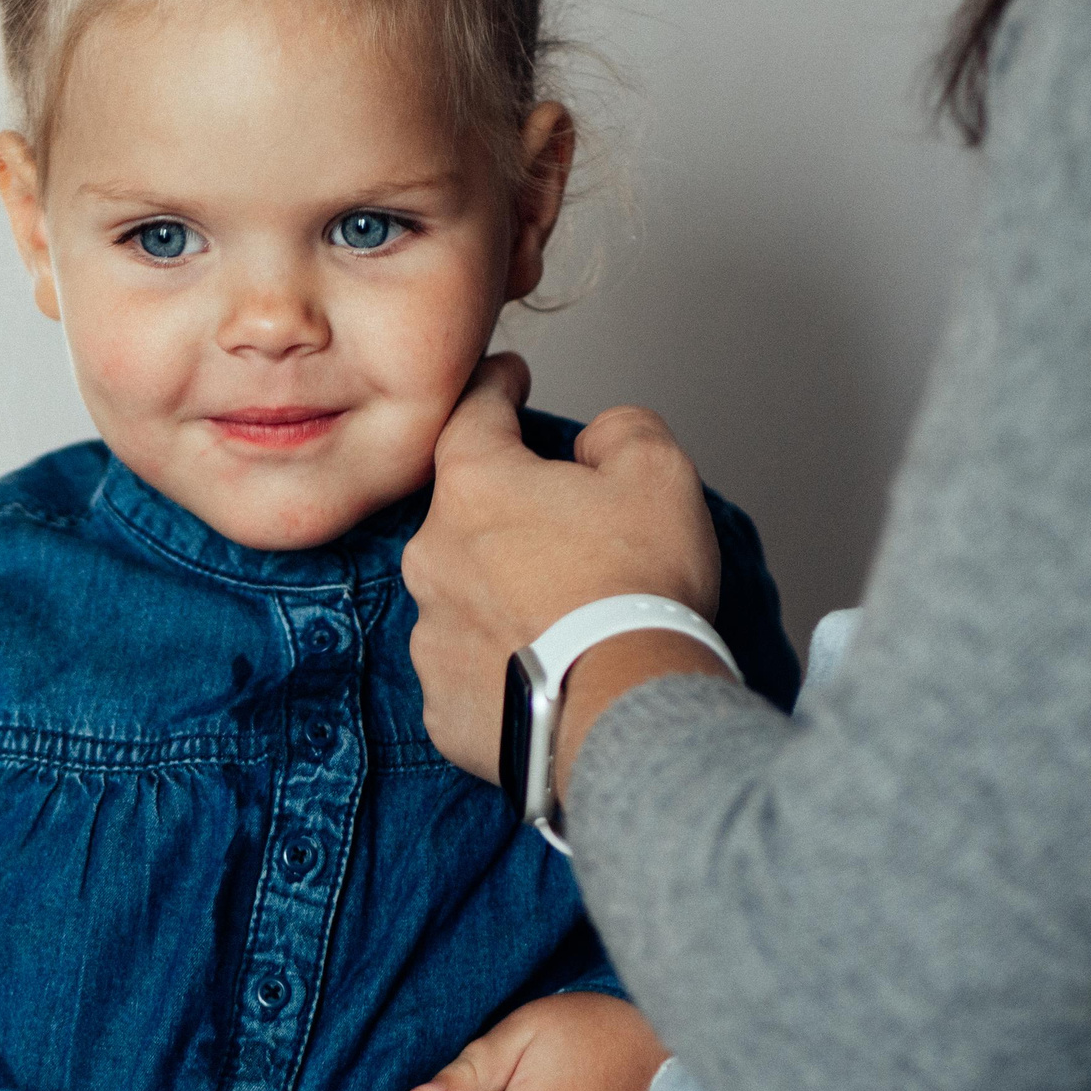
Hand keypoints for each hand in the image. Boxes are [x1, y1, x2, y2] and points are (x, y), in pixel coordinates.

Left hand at [402, 355, 722, 779]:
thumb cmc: (638, 591)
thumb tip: (594, 442)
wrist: (625, 713)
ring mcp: (430, 635)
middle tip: (572, 536)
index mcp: (475, 486)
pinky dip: (498, 663)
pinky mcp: (441, 704)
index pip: (474, 412)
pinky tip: (544, 669)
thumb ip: (623, 430)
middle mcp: (433, 555)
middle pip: (467, 513)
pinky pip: (467, 668)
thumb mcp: (660, 473)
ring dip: (502, 593)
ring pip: (463, 593)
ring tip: (564, 616)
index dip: (496, 387)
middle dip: (510, 512)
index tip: (508, 378)